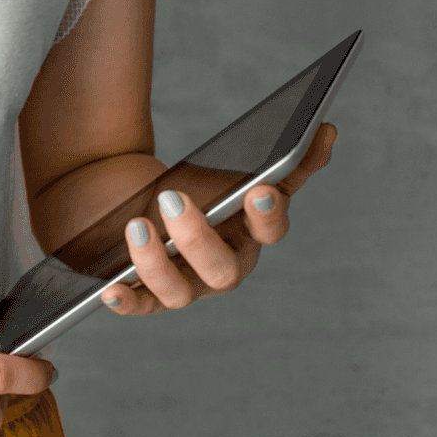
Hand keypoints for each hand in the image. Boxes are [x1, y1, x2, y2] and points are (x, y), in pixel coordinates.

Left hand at [102, 122, 336, 316]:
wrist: (127, 196)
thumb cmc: (187, 187)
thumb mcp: (228, 169)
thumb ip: (281, 158)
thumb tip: (326, 130)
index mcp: (249, 233)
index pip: (270, 230)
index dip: (269, 214)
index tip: (260, 190)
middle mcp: (222, 266)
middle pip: (223, 268)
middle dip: (199, 236)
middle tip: (173, 199)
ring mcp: (185, 284)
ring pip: (180, 292)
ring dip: (157, 264)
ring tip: (136, 226)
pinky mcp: (144, 292)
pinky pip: (139, 306)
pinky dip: (126, 302)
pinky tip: (109, 290)